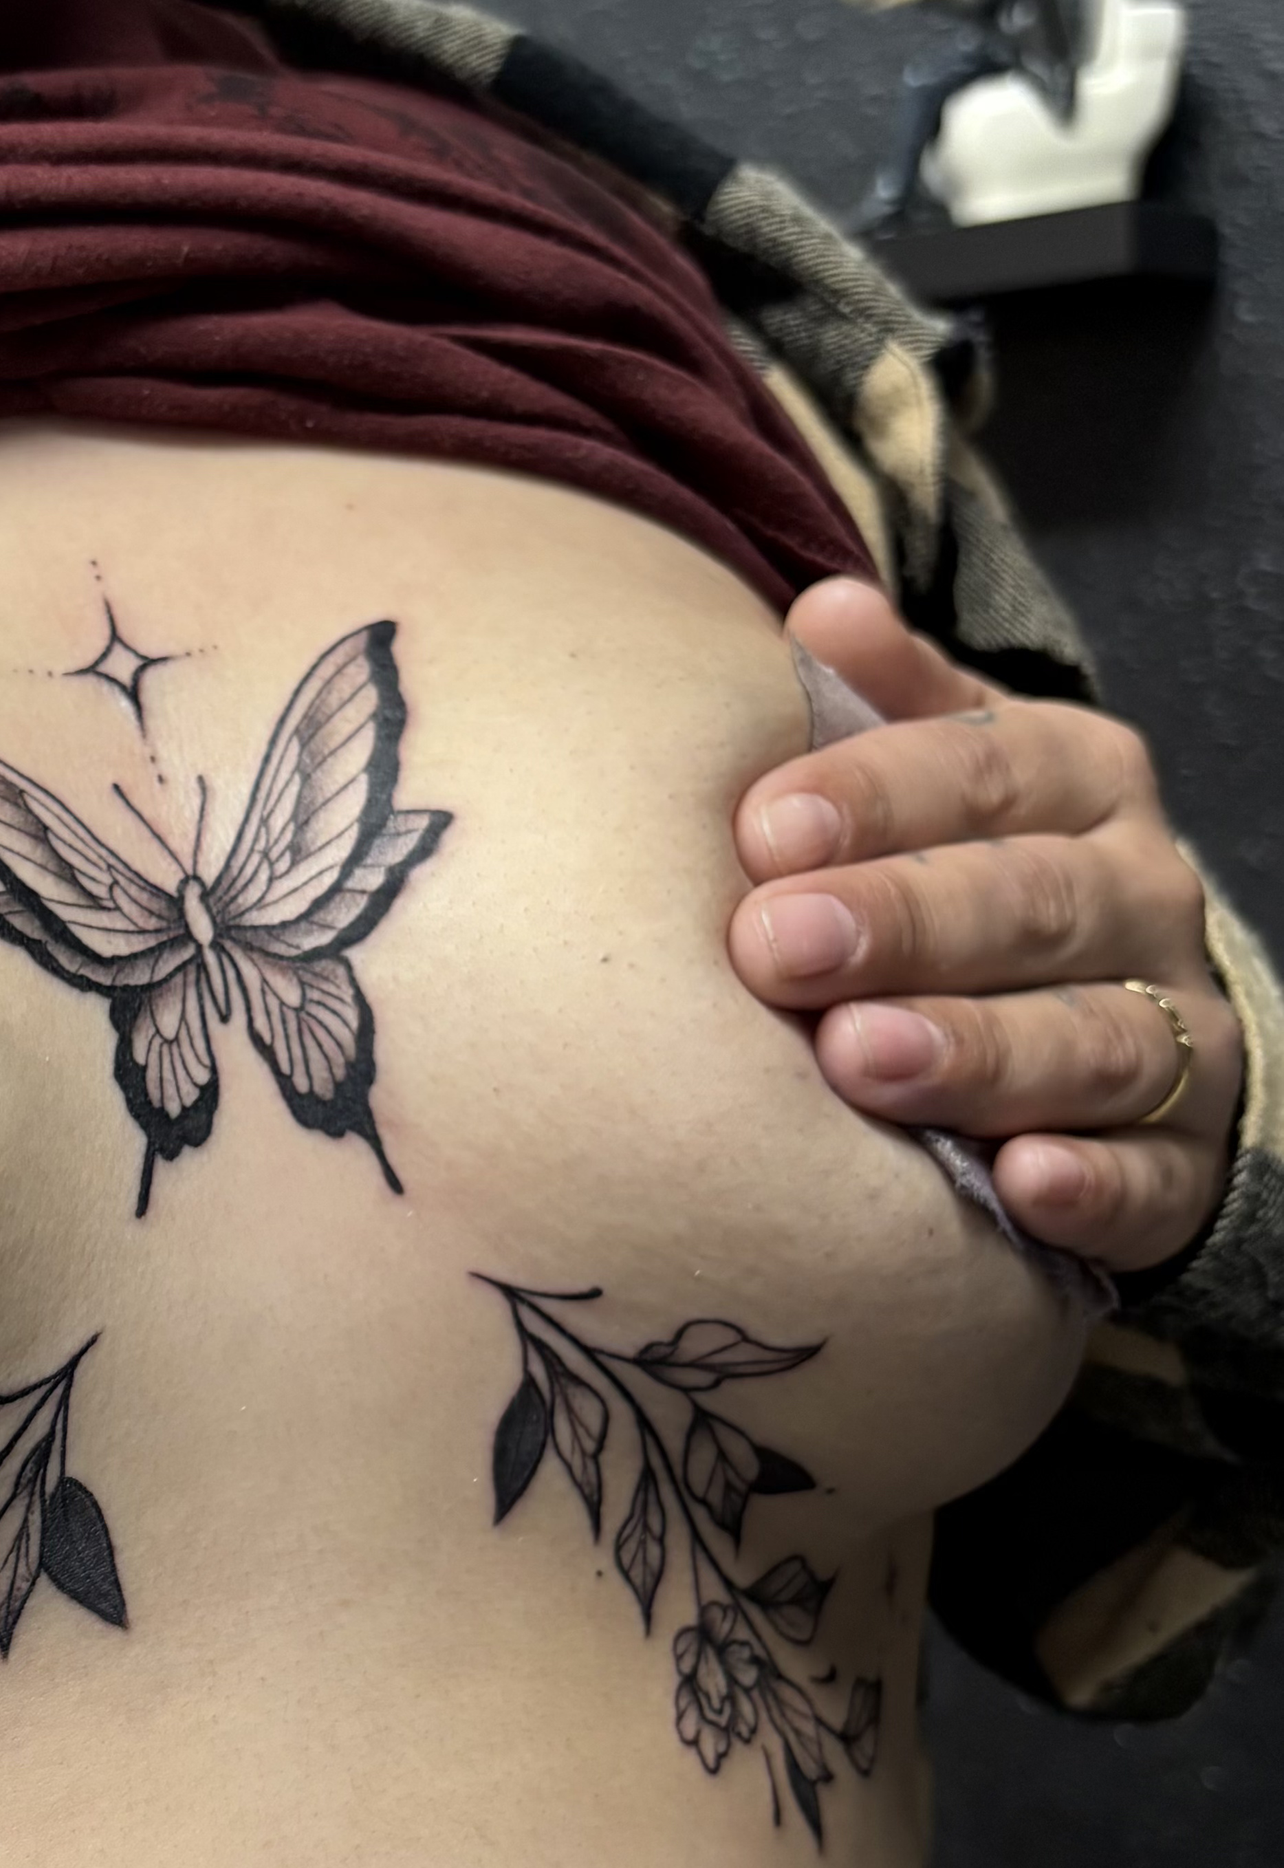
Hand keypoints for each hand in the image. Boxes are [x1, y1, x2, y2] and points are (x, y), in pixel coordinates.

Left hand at [727, 579, 1241, 1272]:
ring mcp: (1176, 1032)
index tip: (761, 829)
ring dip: (975, 1051)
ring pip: (1092, 1039)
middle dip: (902, 923)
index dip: (876, 797)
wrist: (1085, 1019)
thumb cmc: (953, 878)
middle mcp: (1139, 899)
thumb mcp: (926, 775)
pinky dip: (1090, 1184)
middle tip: (776, 948)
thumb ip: (877, 704)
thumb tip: (823, 610)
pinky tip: (1019, 1182)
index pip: (986, 768)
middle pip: (1029, 902)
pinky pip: (1148, 1179)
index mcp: (1077, 784)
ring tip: (858, 1061)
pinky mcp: (1179, 1163)